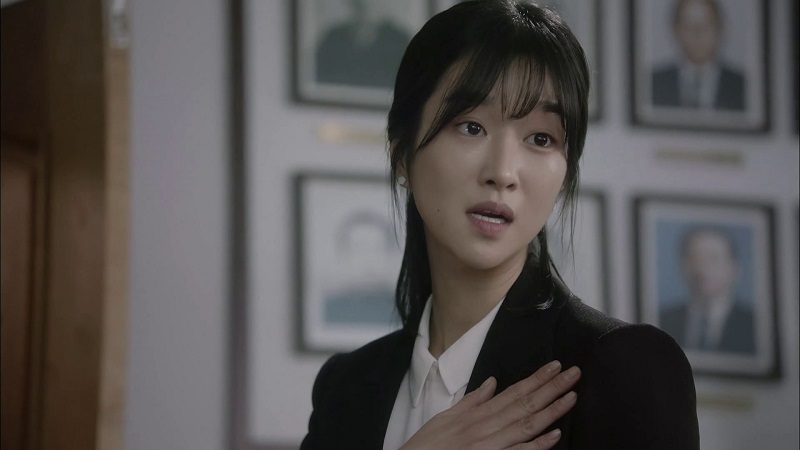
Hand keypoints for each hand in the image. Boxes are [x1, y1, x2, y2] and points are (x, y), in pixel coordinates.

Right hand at [400, 361, 579, 449]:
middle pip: (525, 404)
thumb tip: (491, 383)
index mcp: (476, 414)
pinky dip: (536, 445)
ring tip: (571, 396)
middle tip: (574, 373)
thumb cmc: (426, 447)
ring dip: (551, 410)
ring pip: (526, 426)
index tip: (555, 366)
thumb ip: (471, 401)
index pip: (513, 392)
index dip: (536, 379)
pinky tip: (555, 435)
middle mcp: (485, 427)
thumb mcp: (445, 417)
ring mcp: (489, 447)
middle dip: (551, 388)